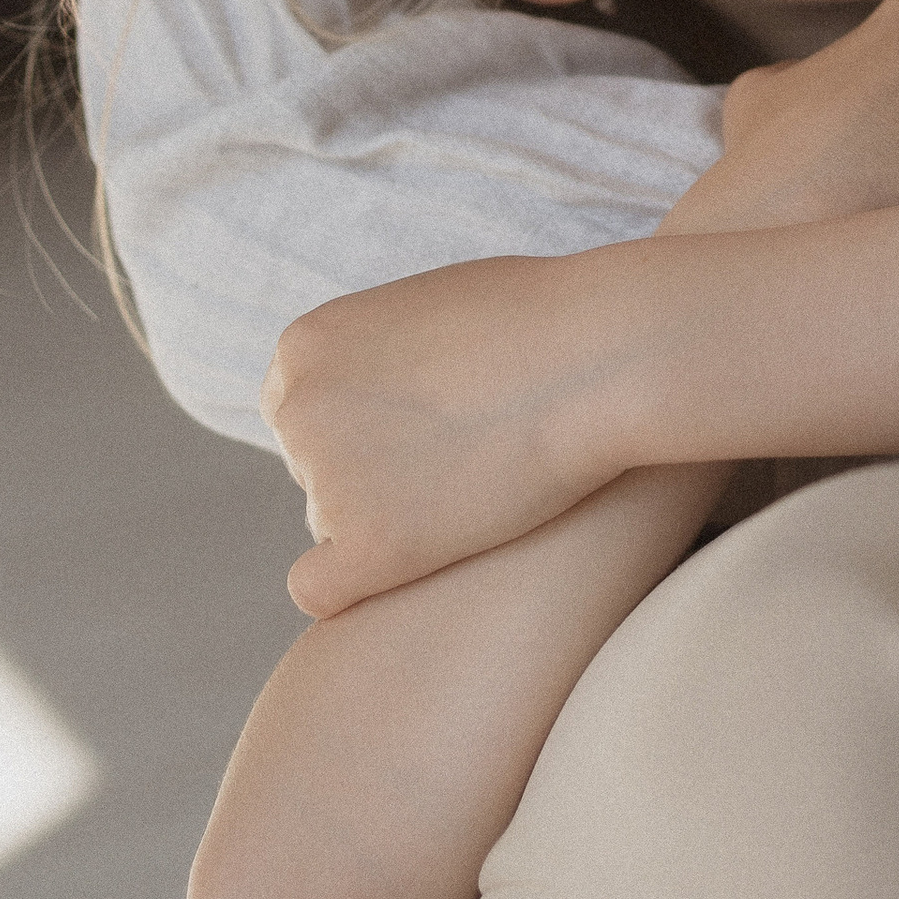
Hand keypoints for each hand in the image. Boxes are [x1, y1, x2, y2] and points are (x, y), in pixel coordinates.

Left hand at [264, 250, 614, 615]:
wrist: (600, 353)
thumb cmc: (541, 318)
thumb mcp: (427, 307)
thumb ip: (378, 352)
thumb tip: (374, 401)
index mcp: (305, 348)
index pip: (299, 412)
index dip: (360, 426)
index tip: (419, 431)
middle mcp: (298, 413)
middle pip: (313, 470)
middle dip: (374, 473)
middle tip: (457, 462)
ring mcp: (327, 480)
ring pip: (334, 526)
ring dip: (390, 519)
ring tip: (474, 489)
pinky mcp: (372, 545)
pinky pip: (320, 590)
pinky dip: (355, 586)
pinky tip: (409, 568)